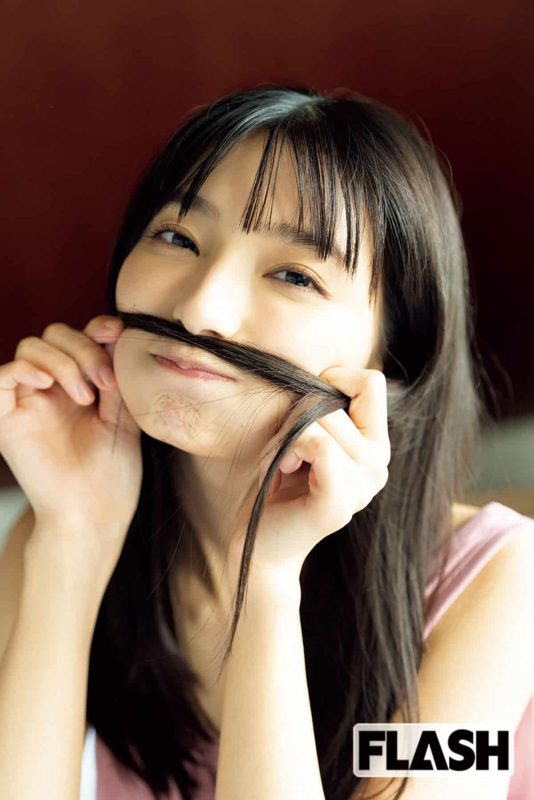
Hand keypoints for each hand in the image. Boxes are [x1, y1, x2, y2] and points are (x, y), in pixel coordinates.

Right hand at [0, 315, 141, 576]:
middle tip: (106, 382)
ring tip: (86, 397)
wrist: (95, 514)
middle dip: (83, 348)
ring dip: (63, 361)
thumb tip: (114, 332)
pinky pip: (1, 377)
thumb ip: (115, 375)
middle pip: (54, 335)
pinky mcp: (5, 419)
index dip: (96, 328)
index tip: (118, 333)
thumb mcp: (123, 414)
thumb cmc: (112, 472)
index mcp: (79, 385)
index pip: (79, 337)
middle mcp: (50, 389)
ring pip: (30, 347)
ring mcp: (26, 401)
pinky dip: (24, 369)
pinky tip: (48, 383)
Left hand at [232, 368, 390, 583]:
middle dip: (292, 419)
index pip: (372, 382)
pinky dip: (286, 450)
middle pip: (333, 399)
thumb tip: (325, 372)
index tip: (306, 410)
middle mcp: (378, 466)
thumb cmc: (277, 484)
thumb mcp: (304, 433)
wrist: (260, 544)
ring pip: (319, 420)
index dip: (334, 379)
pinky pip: (318, 445)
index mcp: (375, 446)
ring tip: (278, 466)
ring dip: (282, 438)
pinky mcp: (338, 502)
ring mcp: (363, 486)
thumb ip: (324, 405)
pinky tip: (278, 473)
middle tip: (282, 454)